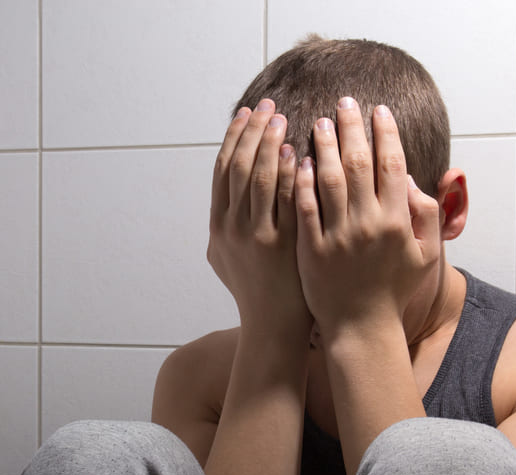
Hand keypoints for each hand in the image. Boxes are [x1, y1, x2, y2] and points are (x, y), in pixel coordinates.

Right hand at [207, 98, 311, 340]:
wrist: (273, 326)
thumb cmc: (253, 291)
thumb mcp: (224, 258)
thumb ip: (225, 224)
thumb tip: (228, 189)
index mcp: (217, 226)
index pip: (223, 170)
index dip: (235, 137)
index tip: (247, 112)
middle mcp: (232, 228)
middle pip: (240, 167)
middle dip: (253, 131)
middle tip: (268, 106)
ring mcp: (257, 236)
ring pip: (260, 178)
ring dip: (270, 144)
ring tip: (282, 119)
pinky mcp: (283, 244)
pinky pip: (286, 200)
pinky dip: (289, 173)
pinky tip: (297, 152)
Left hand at [294, 98, 440, 338]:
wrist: (361, 327)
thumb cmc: (393, 290)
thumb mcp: (425, 255)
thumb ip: (427, 216)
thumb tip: (416, 178)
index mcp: (398, 221)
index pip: (393, 164)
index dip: (385, 134)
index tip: (378, 110)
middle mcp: (369, 224)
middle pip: (359, 163)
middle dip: (352, 128)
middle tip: (344, 102)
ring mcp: (338, 236)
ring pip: (329, 180)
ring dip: (325, 146)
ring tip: (321, 122)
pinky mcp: (312, 249)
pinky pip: (305, 207)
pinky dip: (302, 181)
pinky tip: (299, 159)